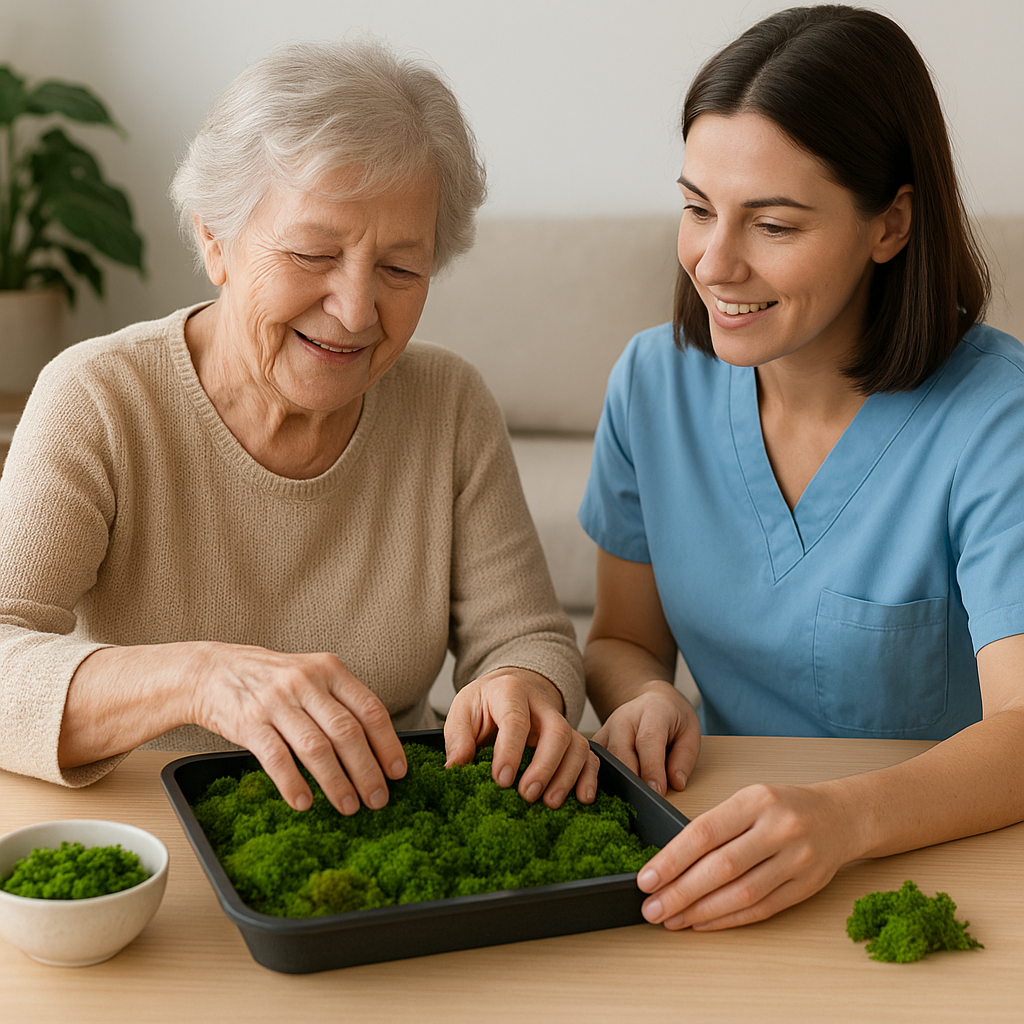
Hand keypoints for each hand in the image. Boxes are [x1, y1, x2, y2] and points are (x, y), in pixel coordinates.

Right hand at [191, 643, 406, 815]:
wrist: (212, 671)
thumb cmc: (272, 680)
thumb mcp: (311, 676)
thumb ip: (339, 702)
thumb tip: (376, 747)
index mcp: (329, 670)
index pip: (370, 709)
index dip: (388, 744)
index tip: (398, 772)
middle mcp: (306, 682)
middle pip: (347, 732)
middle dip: (367, 770)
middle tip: (378, 799)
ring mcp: (277, 702)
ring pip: (316, 748)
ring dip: (336, 783)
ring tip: (349, 806)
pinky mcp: (249, 722)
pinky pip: (277, 758)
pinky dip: (293, 784)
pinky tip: (305, 803)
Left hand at [443, 667, 599, 807]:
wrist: (504, 690)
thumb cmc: (483, 704)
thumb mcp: (462, 711)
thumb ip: (458, 738)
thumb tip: (455, 768)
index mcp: (510, 691)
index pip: (516, 721)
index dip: (510, 752)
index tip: (501, 780)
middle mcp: (541, 705)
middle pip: (556, 731)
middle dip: (545, 766)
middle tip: (527, 794)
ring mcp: (560, 721)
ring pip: (576, 745)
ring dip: (567, 776)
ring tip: (550, 803)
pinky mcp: (571, 739)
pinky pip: (589, 755)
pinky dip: (589, 777)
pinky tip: (582, 799)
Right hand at [592, 681, 700, 794]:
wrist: (653, 701)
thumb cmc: (673, 717)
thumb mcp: (690, 732)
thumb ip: (685, 757)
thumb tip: (676, 783)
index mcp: (651, 711)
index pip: (648, 740)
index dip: (652, 768)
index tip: (658, 792)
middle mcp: (624, 718)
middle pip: (621, 751)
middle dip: (632, 780)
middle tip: (645, 802)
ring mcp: (607, 728)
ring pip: (605, 759)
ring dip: (616, 782)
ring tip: (630, 802)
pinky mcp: (597, 740)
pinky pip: (595, 762)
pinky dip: (603, 779)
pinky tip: (615, 793)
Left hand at [636, 781, 851, 929]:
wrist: (841, 817)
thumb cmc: (784, 807)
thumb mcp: (749, 800)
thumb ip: (716, 826)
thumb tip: (670, 863)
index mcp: (755, 800)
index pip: (704, 832)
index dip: (671, 859)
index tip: (646, 878)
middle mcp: (778, 829)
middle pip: (721, 867)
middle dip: (680, 892)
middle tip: (651, 907)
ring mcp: (796, 860)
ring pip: (741, 893)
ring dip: (701, 911)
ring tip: (672, 919)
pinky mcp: (806, 887)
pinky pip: (762, 908)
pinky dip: (729, 919)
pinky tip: (703, 923)